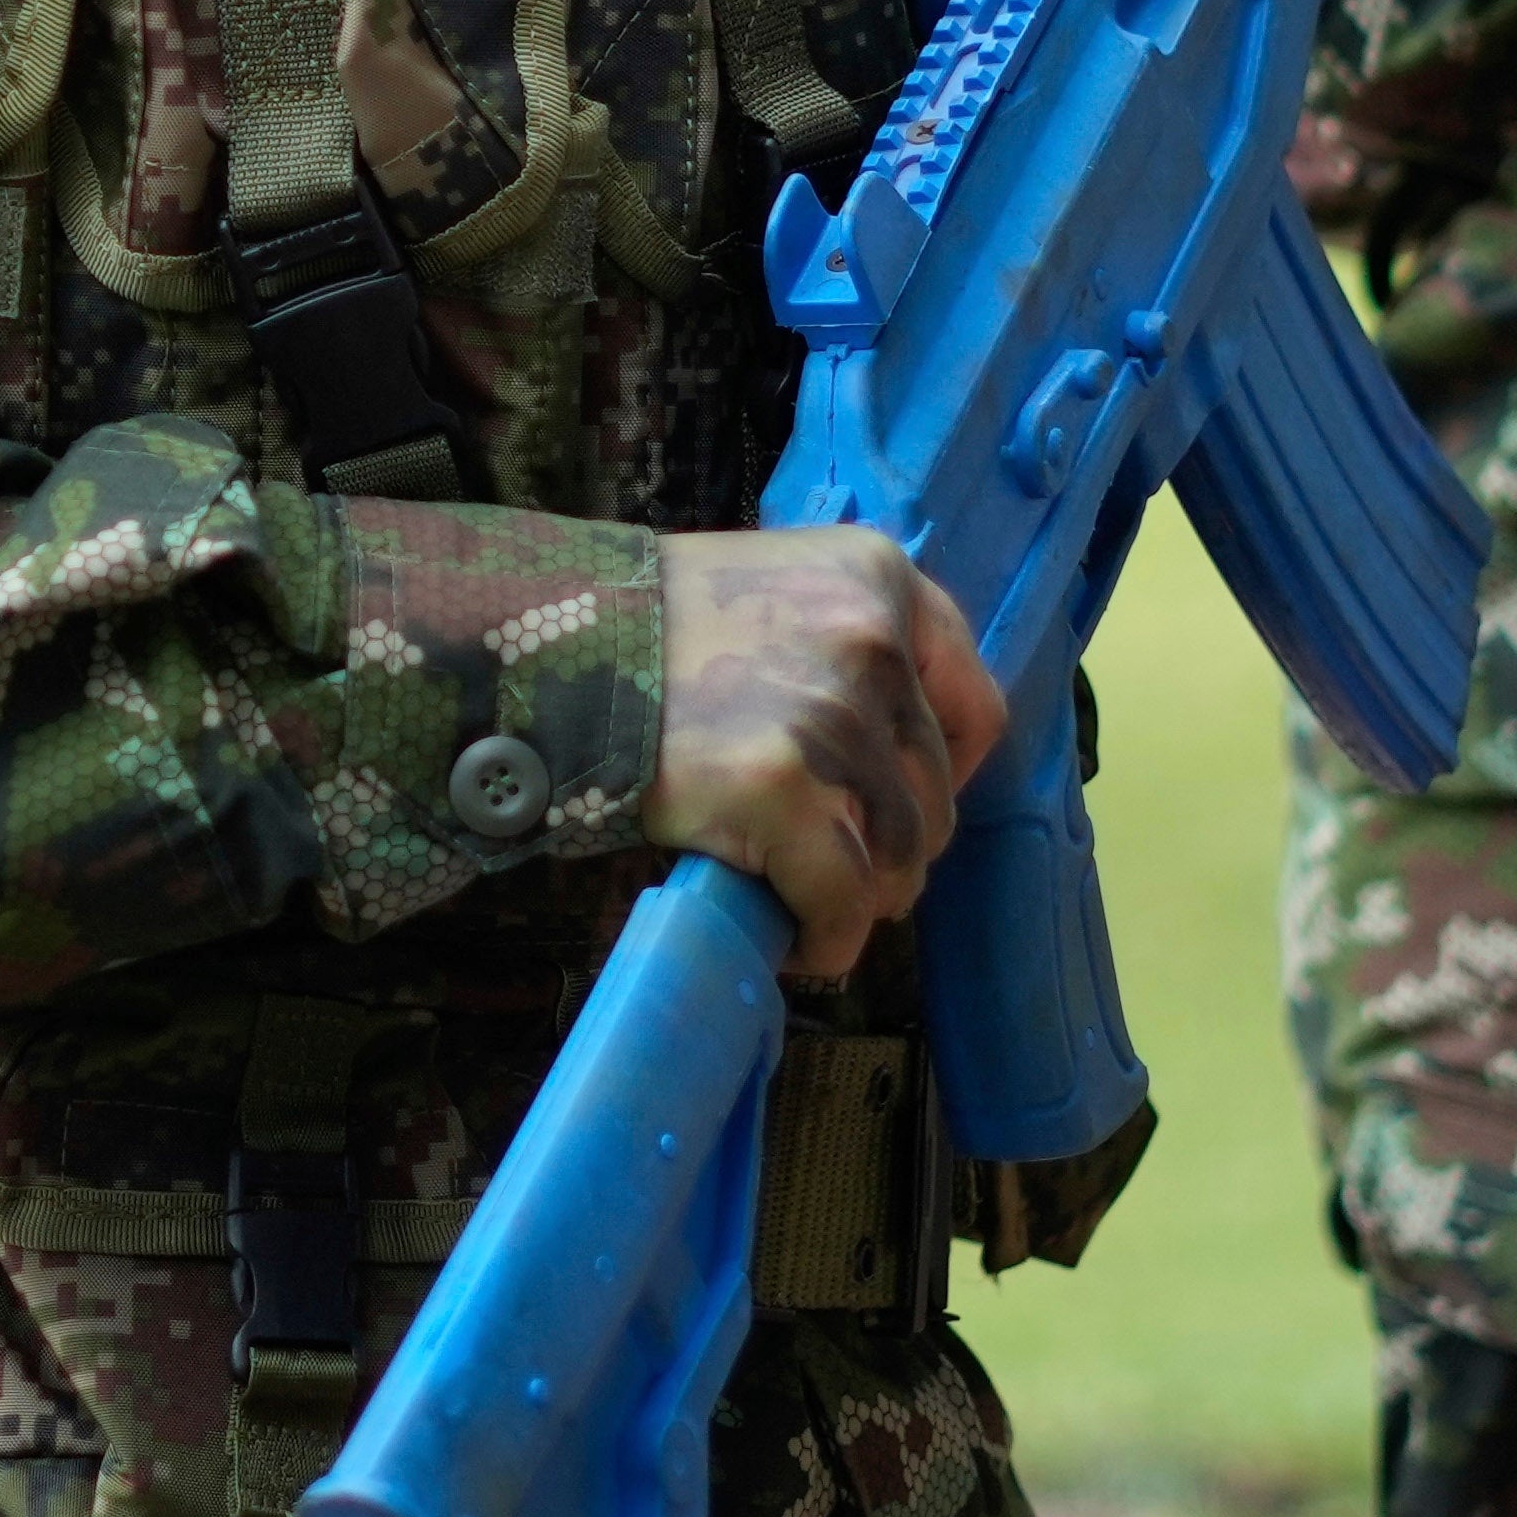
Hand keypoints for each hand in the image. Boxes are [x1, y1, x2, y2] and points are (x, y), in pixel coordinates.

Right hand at [649, 526, 1007, 984]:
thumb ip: (843, 646)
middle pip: (935, 794)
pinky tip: (792, 937)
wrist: (542, 646)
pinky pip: (842, 903)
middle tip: (828, 864)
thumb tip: (891, 760)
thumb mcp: (769, 591)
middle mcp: (873, 641)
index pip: (974, 705)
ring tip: (805, 900)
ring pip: (898, 857)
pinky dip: (825, 938)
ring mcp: (832, 718)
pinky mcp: (783, 794)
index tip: (903, 804)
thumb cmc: (644, 628)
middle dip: (888, 848)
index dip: (947, 774)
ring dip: (858, 897)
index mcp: (878, 578)